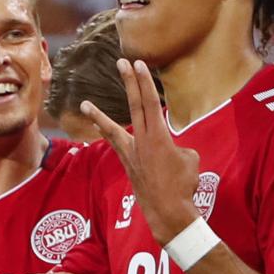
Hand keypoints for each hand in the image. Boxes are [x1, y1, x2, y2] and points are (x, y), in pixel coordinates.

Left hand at [80, 59, 200, 244]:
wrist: (168, 211)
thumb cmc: (184, 185)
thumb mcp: (190, 160)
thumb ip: (178, 147)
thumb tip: (171, 149)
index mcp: (159, 136)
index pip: (150, 102)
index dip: (144, 81)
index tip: (139, 64)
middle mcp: (142, 140)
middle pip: (134, 106)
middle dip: (129, 83)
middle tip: (122, 63)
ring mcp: (132, 153)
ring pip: (114, 128)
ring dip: (99, 115)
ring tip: (84, 104)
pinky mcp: (128, 164)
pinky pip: (116, 144)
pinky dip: (108, 134)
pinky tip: (99, 127)